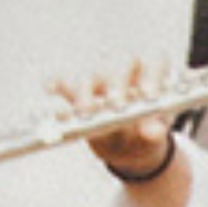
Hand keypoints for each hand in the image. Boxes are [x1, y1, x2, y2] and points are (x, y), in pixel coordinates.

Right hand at [48, 57, 172, 176]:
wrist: (132, 144)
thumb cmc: (149, 129)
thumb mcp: (156, 130)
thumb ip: (155, 129)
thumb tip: (153, 133)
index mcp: (152, 73)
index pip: (155, 63)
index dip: (152, 76)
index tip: (150, 97)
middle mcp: (126, 70)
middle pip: (120, 65)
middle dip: (117, 85)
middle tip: (117, 106)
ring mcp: (100, 80)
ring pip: (92, 76)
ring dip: (87, 93)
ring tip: (86, 112)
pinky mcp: (78, 92)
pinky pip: (65, 84)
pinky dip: (57, 84)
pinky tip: (51, 89)